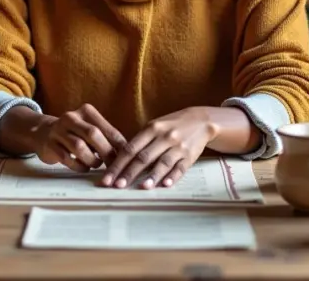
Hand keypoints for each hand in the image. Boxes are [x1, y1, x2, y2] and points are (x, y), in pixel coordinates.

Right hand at [34, 103, 127, 172]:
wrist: (44, 133)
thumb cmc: (75, 134)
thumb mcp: (90, 129)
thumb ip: (106, 138)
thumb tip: (126, 153)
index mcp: (86, 111)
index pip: (107, 129)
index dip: (119, 145)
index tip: (127, 158)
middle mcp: (71, 118)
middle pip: (93, 134)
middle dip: (106, 152)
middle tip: (113, 165)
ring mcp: (58, 130)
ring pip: (79, 146)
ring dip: (91, 159)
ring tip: (96, 164)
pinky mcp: (50, 145)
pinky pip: (67, 158)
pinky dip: (79, 166)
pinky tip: (83, 167)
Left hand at [101, 108, 217, 189]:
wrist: (201, 120)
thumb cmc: (171, 126)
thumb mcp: (155, 126)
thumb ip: (141, 142)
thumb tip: (121, 162)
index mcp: (151, 129)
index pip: (130, 148)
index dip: (118, 164)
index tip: (107, 178)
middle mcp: (164, 137)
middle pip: (143, 157)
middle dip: (129, 173)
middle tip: (117, 186)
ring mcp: (178, 146)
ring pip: (162, 162)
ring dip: (152, 176)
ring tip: (141, 188)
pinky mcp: (190, 155)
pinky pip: (180, 167)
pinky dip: (172, 176)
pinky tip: (165, 185)